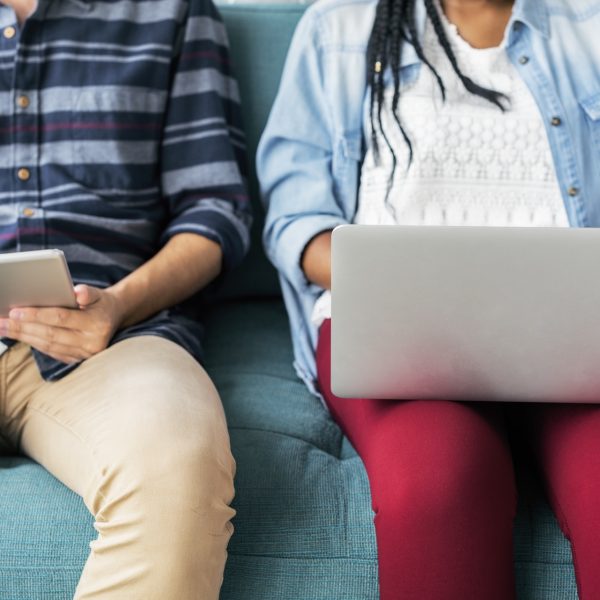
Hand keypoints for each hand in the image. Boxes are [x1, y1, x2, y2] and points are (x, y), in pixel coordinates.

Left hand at [0, 285, 123, 363]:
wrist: (115, 318)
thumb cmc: (101, 304)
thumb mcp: (98, 293)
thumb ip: (87, 292)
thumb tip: (77, 292)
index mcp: (97, 324)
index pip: (62, 318)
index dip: (37, 315)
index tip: (14, 312)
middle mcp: (92, 343)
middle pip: (51, 335)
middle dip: (23, 328)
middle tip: (1, 321)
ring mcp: (85, 355)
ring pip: (49, 346)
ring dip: (24, 337)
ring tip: (3, 328)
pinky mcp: (78, 360)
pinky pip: (52, 353)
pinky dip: (34, 344)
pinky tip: (20, 335)